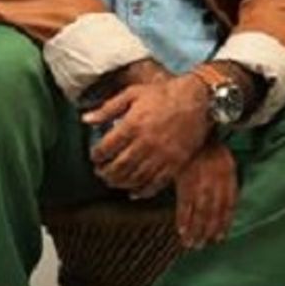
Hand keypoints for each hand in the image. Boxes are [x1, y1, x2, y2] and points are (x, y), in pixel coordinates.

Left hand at [84, 75, 210, 192]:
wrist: (198, 100)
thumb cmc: (164, 94)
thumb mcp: (132, 93)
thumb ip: (108, 108)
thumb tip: (86, 119)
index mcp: (132, 125)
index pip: (106, 148)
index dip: (96, 155)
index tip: (95, 157)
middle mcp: (145, 143)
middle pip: (118, 167)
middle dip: (105, 173)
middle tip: (101, 172)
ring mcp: (161, 156)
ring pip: (134, 178)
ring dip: (120, 183)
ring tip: (114, 181)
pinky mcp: (175, 164)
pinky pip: (155, 184)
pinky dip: (142, 191)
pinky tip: (134, 192)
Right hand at [175, 143, 238, 248]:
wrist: (191, 125)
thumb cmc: (208, 145)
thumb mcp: (225, 159)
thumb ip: (227, 180)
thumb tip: (228, 204)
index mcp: (229, 173)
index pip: (229, 204)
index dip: (224, 223)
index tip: (219, 237)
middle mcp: (217, 178)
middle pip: (214, 211)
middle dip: (209, 230)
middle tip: (203, 244)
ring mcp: (201, 179)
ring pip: (200, 211)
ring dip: (196, 229)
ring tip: (192, 243)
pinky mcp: (184, 178)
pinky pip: (184, 204)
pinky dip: (183, 219)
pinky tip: (182, 231)